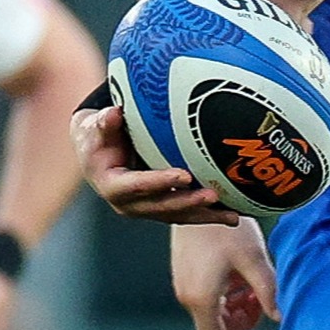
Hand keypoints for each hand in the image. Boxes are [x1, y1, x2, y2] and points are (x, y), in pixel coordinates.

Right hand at [71, 99, 240, 224]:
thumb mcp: (96, 128)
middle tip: (213, 195)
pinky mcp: (161, 210)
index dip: (160, 182)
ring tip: (232, 216)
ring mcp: (147, 210)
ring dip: (205, 216)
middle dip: (188, 203)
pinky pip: (186, 215)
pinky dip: (208, 216)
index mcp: (113, 186)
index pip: (138, 185)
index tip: (184, 175)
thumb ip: (104, 123)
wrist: (98, 157)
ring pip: (178, 216)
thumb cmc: (98, 137)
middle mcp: (129, 205)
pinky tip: (233, 216)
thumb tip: (114, 113)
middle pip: (162, 207)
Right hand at [171, 221, 278, 329]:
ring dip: (237, 307)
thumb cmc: (226, 226)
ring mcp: (184, 284)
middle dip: (244, 322)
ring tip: (255, 284)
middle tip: (264, 300)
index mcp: (202, 299)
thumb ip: (269, 292)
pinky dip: (227, 294)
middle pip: (218, 328)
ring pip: (214, 312)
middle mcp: (188, 296)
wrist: (197, 194)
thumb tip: (281, 318)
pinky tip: (241, 274)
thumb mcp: (254, 260)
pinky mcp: (185, 272)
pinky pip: (208, 297)